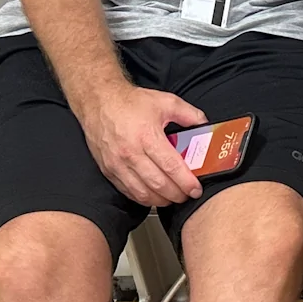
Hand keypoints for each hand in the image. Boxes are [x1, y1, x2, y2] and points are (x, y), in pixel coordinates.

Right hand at [78, 83, 207, 205]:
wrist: (98, 101)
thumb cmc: (130, 102)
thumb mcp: (165, 101)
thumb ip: (189, 114)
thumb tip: (204, 125)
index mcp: (147, 136)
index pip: (171, 166)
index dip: (186, 182)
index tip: (196, 189)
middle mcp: (131, 153)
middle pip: (158, 184)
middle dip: (177, 194)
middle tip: (188, 195)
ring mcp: (117, 164)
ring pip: (142, 192)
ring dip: (161, 200)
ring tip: (173, 198)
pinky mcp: (108, 170)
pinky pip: (128, 191)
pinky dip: (143, 198)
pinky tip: (154, 196)